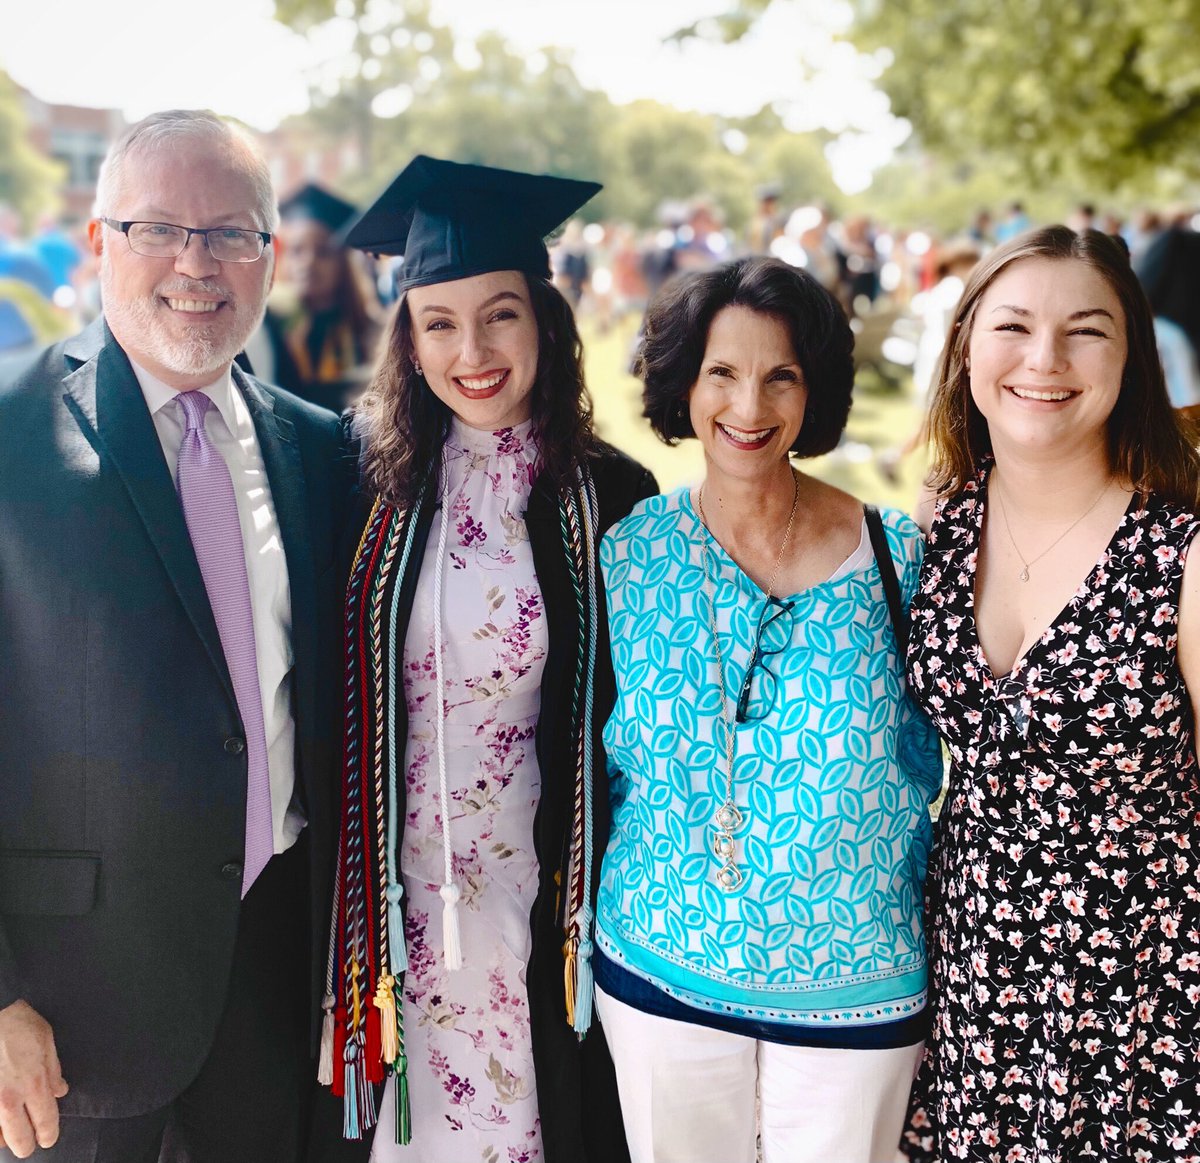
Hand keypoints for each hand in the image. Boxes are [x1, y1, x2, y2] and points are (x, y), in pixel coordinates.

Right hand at [0, 1000, 67, 1157]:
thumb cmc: (17, 1021)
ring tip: (9, 1131)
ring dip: (4, 1138)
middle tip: (29, 1142)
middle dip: (27, 1145)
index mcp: (34, 1083)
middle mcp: (9, 1099)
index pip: (45, 1122)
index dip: (49, 1135)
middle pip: (19, 1140)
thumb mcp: (46, 1039)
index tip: (48, 1138)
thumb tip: (60, 1091)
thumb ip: (53, 1069)